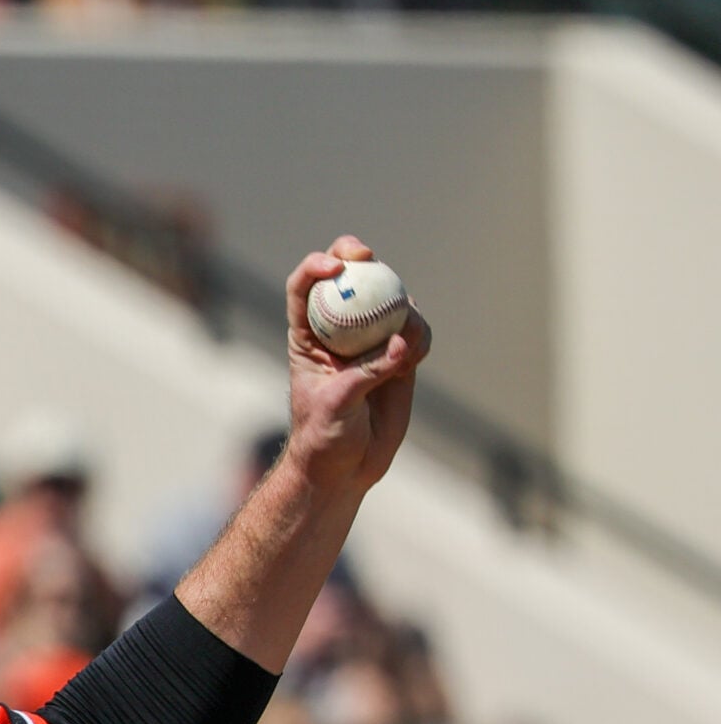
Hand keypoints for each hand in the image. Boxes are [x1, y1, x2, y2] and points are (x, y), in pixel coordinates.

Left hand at [283, 236, 432, 498]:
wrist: (346, 467)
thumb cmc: (324, 437)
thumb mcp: (336, 404)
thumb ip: (367, 372)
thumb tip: (399, 343)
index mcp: (308, 337)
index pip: (303, 289)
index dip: (314, 268)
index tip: (333, 266)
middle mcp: (338, 332)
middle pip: (347, 279)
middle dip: (357, 257)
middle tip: (368, 257)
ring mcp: (371, 340)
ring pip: (389, 301)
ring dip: (401, 309)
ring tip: (403, 348)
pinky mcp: (398, 355)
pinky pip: (415, 332)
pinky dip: (419, 338)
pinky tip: (414, 358)